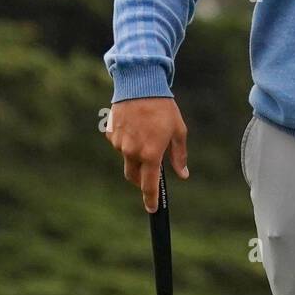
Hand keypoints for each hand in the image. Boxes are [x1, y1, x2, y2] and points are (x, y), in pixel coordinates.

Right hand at [105, 96, 189, 211]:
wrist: (140, 85)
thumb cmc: (163, 108)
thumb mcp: (178, 131)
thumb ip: (179, 156)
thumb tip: (182, 174)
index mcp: (151, 154)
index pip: (149, 185)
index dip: (150, 199)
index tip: (152, 209)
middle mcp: (132, 152)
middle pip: (133, 177)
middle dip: (141, 179)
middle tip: (151, 171)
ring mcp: (119, 144)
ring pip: (127, 158)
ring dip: (136, 154)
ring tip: (146, 133)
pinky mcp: (111, 135)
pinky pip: (120, 145)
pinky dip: (128, 142)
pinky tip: (136, 126)